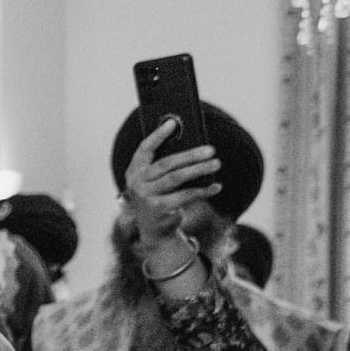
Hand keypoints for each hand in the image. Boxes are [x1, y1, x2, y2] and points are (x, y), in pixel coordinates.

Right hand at [123, 117, 220, 247]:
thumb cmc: (158, 196)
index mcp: (134, 170)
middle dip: (190, 155)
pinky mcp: (159, 208)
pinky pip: (185, 196)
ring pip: (176, 178)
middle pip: (166, 163)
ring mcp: (146, 196)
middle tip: (211, 149)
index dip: (157, 135)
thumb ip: (165, 165)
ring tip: (216, 164)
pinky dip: (203, 191)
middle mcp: (137, 182)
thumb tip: (192, 148)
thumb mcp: (156, 180)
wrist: (152, 228)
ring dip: (199, 169)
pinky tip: (216, 186)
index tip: (172, 122)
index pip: (144, 148)